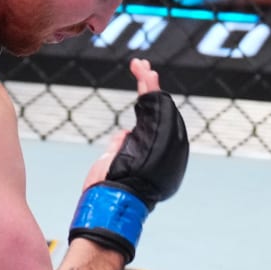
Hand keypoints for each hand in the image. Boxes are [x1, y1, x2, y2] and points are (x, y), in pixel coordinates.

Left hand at [69, 59, 187, 261]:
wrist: (114, 203)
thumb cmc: (108, 193)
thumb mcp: (111, 165)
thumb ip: (120, 148)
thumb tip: (123, 134)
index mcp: (151, 154)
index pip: (149, 124)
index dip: (146, 104)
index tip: (138, 89)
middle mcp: (162, 147)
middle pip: (157, 111)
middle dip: (149, 87)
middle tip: (141, 67)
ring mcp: (161, 140)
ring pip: (158, 105)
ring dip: (149, 83)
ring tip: (142, 66)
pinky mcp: (156, 134)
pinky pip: (154, 106)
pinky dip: (148, 87)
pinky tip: (144, 72)